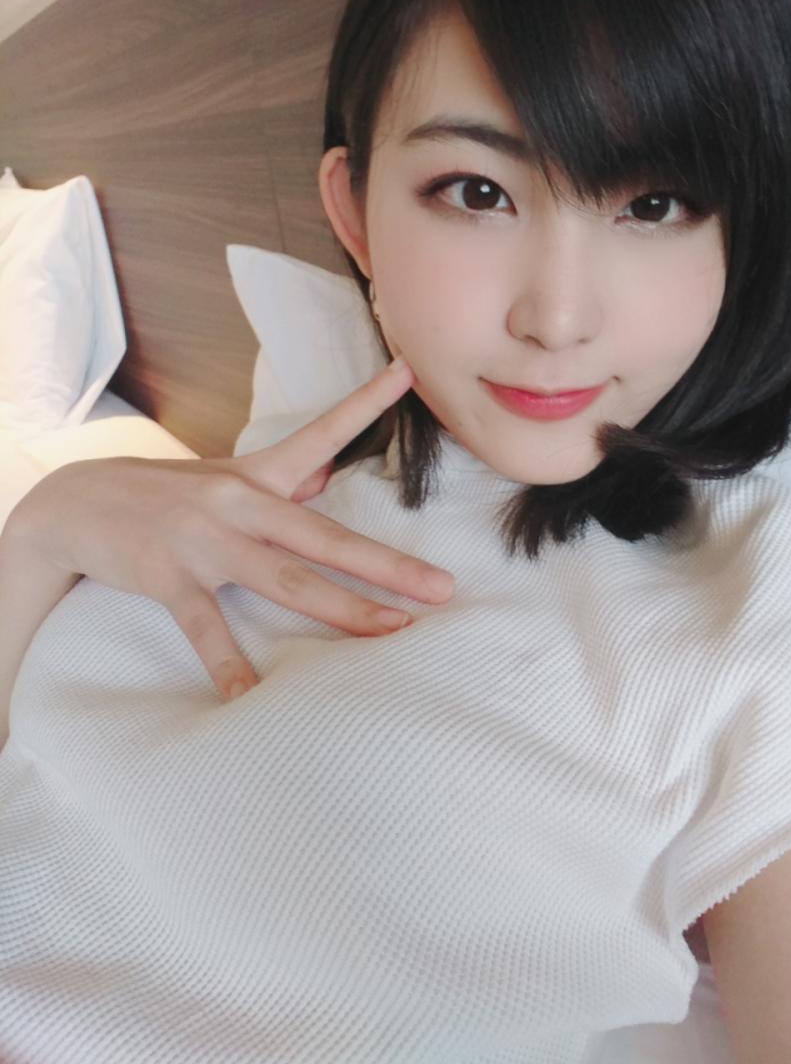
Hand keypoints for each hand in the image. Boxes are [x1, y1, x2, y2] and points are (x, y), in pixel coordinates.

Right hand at [10, 357, 454, 700]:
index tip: (409, 371)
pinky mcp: (168, 574)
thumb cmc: (164, 496)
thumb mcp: (226, 480)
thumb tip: (327, 475)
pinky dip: (228, 663)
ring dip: (343, 609)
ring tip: (390, 632)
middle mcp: (239, 501)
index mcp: (257, 476)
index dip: (366, 402)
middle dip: (388, 565)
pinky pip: (205, 625)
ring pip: (286, 578)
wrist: (74, 502)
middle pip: (326, 536)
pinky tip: (251, 697)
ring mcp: (205, 538)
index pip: (322, 433)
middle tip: (440, 588)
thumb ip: (281, 480)